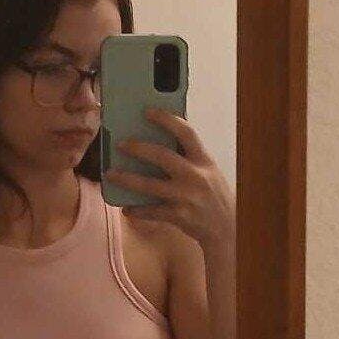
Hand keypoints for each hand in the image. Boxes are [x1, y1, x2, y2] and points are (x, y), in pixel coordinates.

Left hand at [104, 107, 235, 250]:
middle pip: (162, 156)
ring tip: (110, 174)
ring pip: (150, 186)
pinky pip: (152, 211)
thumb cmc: (212, 195)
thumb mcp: (208, 171)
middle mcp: (196, 176)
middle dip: (138, 148)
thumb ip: (188, 157)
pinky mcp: (179, 216)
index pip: (186, 132)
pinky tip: (126, 207)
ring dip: (127, 179)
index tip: (148, 111)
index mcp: (203, 160)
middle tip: (120, 144)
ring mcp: (187, 197)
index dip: (166, 119)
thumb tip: (158, 141)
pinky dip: (137, 210)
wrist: (228, 227)